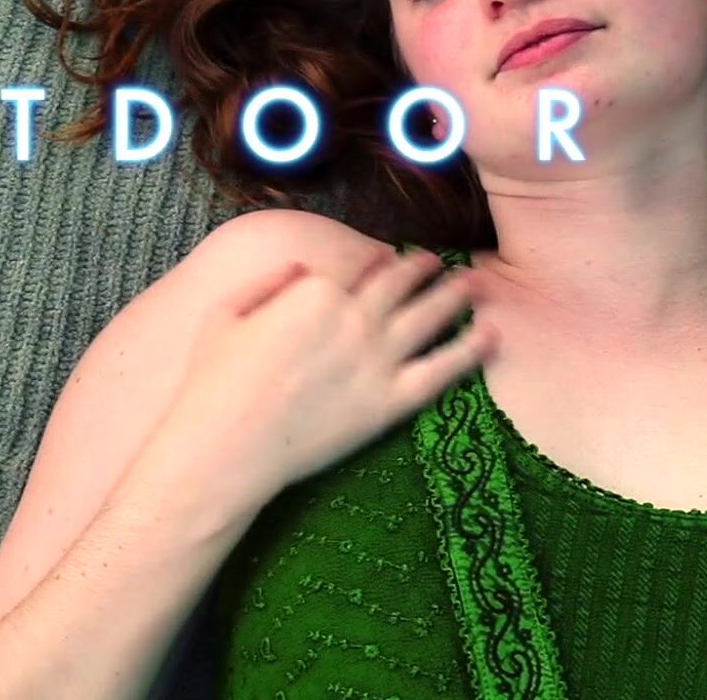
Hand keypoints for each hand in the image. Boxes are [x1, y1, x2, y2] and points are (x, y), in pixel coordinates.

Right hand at [150, 247, 495, 504]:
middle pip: (403, 282)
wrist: (226, 446)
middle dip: (426, 268)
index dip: (384, 260)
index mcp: (317, 288)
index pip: (364, 265)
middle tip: (441, 263)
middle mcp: (355, 316)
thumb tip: (300, 267)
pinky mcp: (389, 402)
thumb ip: (269, 280)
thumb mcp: (227, 311)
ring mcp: (377, 359)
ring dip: (457, 294)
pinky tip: (491, 334)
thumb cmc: (214, 380)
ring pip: (431, 315)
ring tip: (475, 283)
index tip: (394, 259)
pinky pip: (443, 370)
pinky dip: (471, 349)